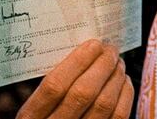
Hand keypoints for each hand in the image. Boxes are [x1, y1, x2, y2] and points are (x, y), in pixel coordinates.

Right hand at [16, 39, 132, 118]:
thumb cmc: (47, 116)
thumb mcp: (36, 107)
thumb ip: (53, 84)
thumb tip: (86, 52)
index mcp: (31, 118)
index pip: (54, 86)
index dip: (77, 62)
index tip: (93, 44)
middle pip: (83, 93)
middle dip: (102, 65)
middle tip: (111, 49)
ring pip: (103, 104)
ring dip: (115, 77)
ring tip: (118, 63)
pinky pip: (118, 115)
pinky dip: (125, 94)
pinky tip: (123, 81)